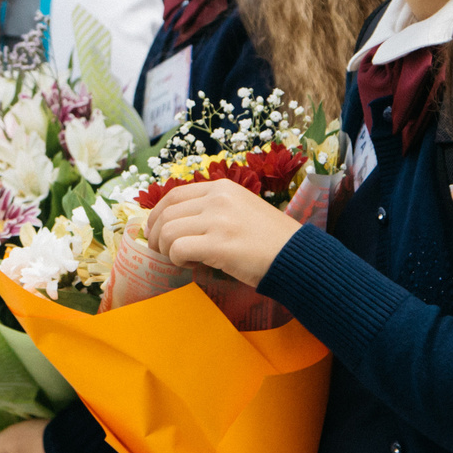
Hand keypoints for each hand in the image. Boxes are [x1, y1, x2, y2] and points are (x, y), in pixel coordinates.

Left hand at [142, 179, 303, 286]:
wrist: (297, 257)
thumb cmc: (270, 239)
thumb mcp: (242, 209)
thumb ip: (213, 208)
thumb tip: (177, 220)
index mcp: (222, 188)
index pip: (173, 195)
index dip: (157, 215)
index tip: (155, 231)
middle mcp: (218, 199)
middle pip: (166, 214)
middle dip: (155, 235)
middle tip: (160, 251)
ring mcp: (218, 221)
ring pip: (167, 232)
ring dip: (165, 249)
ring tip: (178, 259)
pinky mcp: (219, 245)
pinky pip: (178, 250)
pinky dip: (177, 260)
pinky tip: (190, 265)